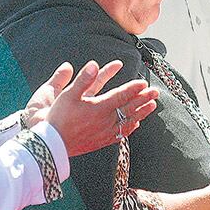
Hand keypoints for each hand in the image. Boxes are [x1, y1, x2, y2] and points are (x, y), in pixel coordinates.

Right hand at [40, 61, 159, 156]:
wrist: (53, 145)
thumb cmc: (58, 118)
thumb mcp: (67, 95)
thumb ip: (83, 80)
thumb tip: (94, 64)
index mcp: (99, 107)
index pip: (121, 95)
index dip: (133, 88)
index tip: (143, 82)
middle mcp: (106, 120)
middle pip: (130, 107)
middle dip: (144, 98)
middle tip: (156, 91)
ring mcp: (105, 132)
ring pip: (129, 121)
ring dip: (142, 112)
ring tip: (152, 106)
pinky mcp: (102, 141)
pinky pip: (122, 134)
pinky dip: (131, 127)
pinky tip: (136, 124)